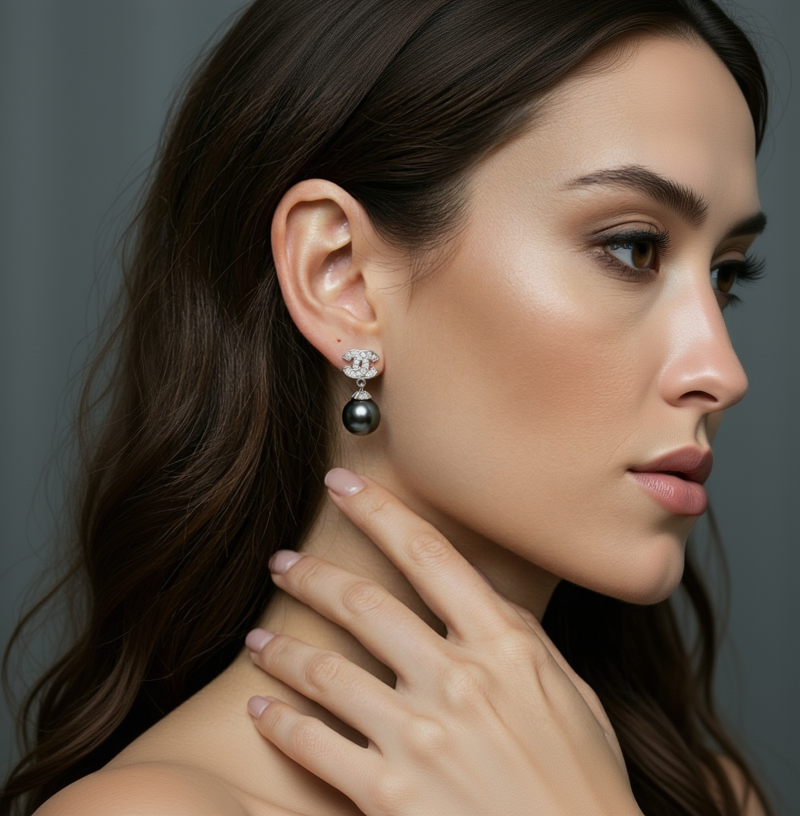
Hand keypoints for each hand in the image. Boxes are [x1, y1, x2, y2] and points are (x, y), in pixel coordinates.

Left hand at [245, 468, 642, 815]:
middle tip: (282, 562)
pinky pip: (315, 745)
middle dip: (312, 575)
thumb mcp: (571, 694)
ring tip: (257, 637)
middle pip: (364, 603)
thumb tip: (478, 594)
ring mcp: (421, 737)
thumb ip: (519, 640)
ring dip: (284, 650)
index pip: (428, 554)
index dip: (378, 510)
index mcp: (506, 645)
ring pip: (327, 671)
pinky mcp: (388, 795)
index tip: (342, 484)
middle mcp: (458, 680)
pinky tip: (261, 709)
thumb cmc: (584, 785)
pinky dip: (281, 722)